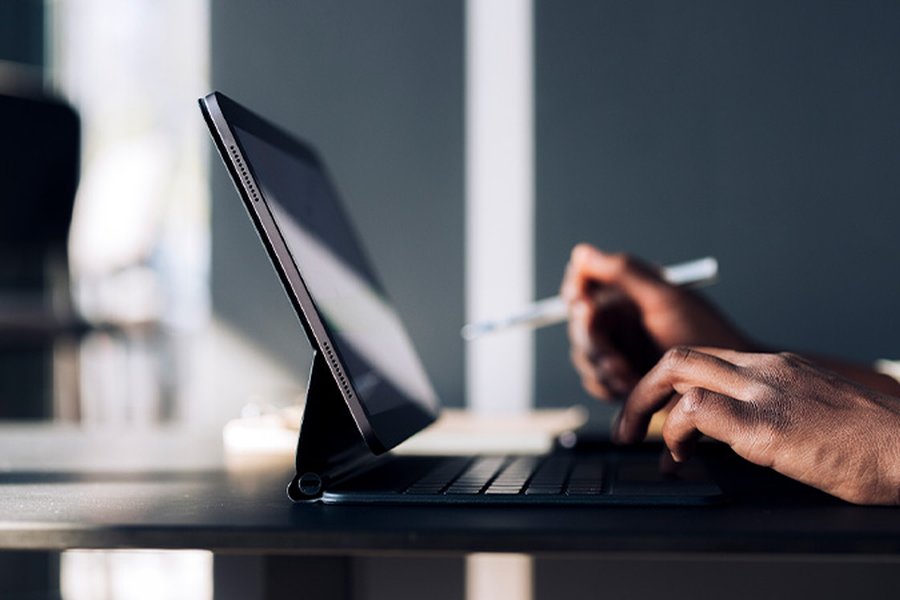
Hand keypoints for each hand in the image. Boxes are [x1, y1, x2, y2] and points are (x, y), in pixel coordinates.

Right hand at [560, 244, 751, 400]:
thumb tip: (582, 253)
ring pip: (583, 356)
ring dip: (601, 367)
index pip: (582, 284)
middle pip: (579, 324)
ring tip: (628, 374)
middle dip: (592, 341)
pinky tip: (630, 386)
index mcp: (628, 293)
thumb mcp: (665, 299)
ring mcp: (618, 350)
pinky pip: (594, 382)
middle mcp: (619, 320)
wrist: (726, 385)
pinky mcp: (620, 379)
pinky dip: (607, 385)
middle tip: (610, 351)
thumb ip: (622, 272)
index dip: (576, 292)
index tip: (583, 303)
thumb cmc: (707, 336)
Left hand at [615, 346, 899, 504]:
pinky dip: (674, 432)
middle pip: (680, 356)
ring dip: (645, 410)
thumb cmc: (871, 444)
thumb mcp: (812, 415)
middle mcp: (765, 370)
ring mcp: (764, 392)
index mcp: (776, 368)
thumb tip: (733, 438)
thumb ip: (770, 413)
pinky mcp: (766, 424)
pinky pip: (696, 410)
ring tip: (642, 447)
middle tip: (626, 429)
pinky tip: (679, 458)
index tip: (654, 415)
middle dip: (641, 390)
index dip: (668, 385)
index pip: (704, 358)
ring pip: (677, 371)